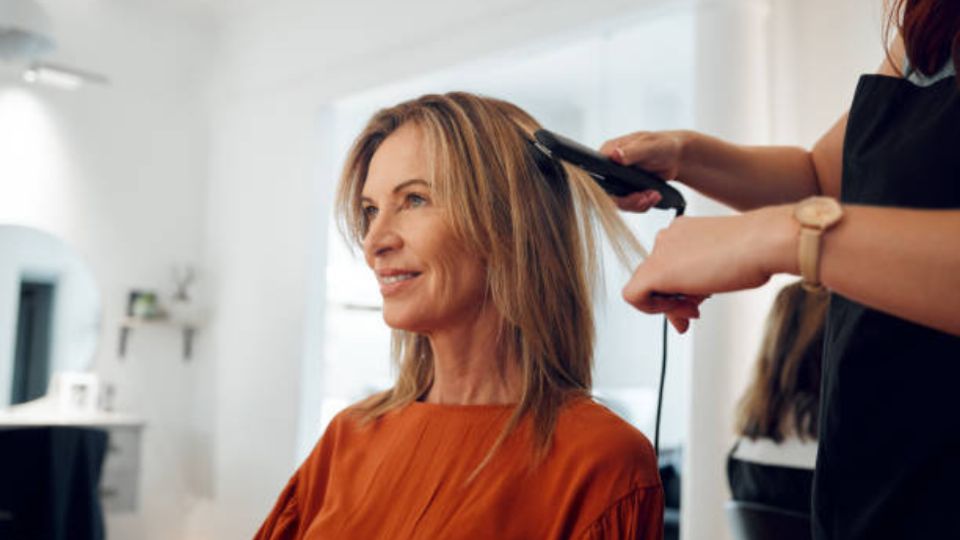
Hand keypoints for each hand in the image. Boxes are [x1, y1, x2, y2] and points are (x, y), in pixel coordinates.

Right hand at [600, 131, 688, 212]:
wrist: (676, 157)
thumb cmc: (663, 145)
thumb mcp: (649, 146)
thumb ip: (632, 151)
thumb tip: (615, 155)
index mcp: (608, 152)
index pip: (596, 174)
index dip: (607, 188)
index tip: (628, 192)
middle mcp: (609, 167)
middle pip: (607, 193)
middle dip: (628, 201)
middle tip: (644, 198)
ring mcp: (617, 180)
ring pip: (618, 202)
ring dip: (638, 204)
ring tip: (654, 195)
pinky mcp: (626, 190)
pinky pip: (629, 204)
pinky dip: (643, 204)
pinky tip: (654, 196)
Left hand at [622, 205, 798, 331]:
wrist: (762, 243)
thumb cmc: (753, 254)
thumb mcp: (718, 271)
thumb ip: (695, 289)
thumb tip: (682, 315)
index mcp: (683, 233)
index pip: (669, 268)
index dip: (678, 292)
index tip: (695, 304)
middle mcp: (667, 238)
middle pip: (657, 279)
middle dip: (673, 302)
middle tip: (693, 314)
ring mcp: (660, 251)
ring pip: (647, 287)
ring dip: (669, 305)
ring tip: (696, 308)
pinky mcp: (655, 269)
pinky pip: (633, 296)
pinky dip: (653, 309)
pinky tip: (682, 308)